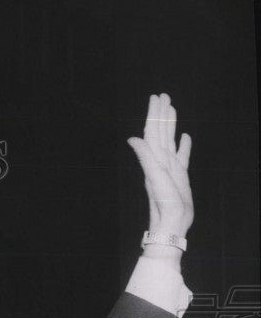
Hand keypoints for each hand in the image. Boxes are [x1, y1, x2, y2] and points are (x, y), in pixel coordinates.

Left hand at [127, 93, 193, 238]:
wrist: (171, 222)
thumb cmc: (164, 202)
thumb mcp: (154, 177)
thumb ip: (144, 156)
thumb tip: (132, 138)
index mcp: (154, 158)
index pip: (153, 130)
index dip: (154, 114)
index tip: (156, 97)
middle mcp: (160, 160)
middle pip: (160, 131)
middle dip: (161, 113)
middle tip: (163, 95)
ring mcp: (170, 167)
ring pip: (170, 139)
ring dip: (170, 124)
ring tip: (172, 108)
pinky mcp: (180, 175)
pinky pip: (182, 155)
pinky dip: (183, 144)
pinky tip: (185, 137)